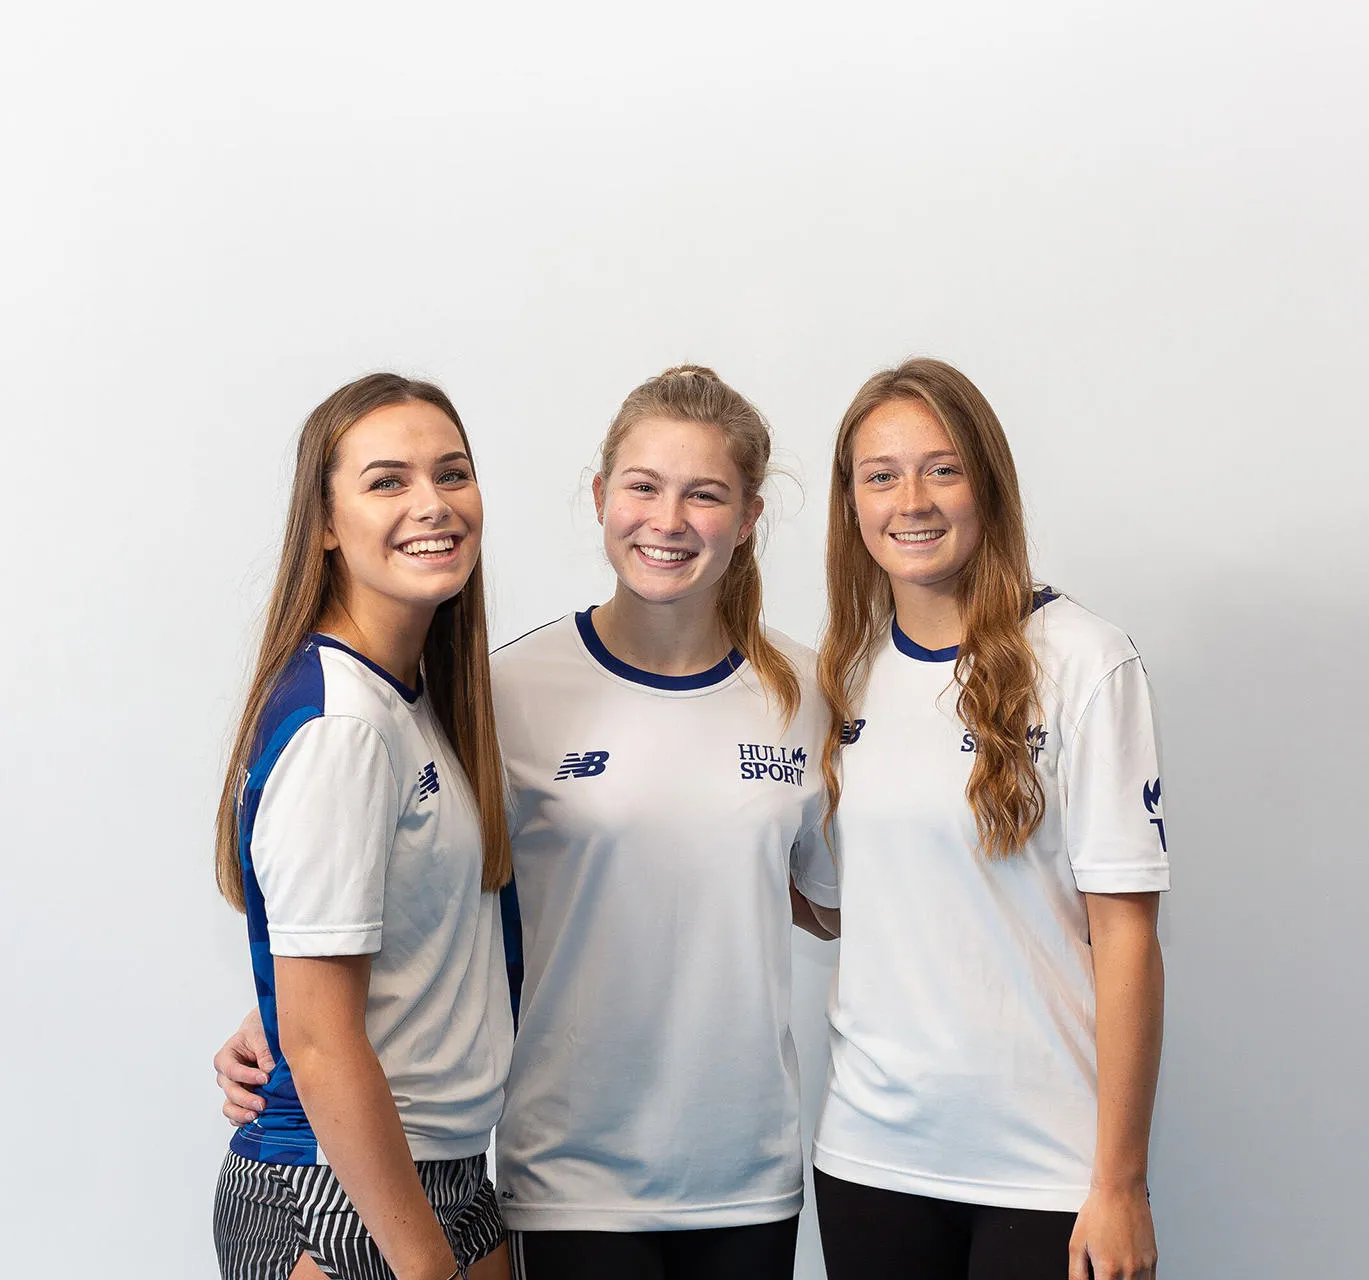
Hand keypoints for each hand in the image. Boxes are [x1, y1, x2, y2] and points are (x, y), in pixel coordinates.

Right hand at [214, 1007, 272, 1125]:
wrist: (261, 1035)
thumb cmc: (258, 1032)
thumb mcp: (261, 1036)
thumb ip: (264, 1053)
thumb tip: (269, 1072)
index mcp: (226, 1057)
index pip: (232, 1070)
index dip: (247, 1076)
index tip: (265, 1078)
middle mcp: (226, 1076)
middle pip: (230, 1091)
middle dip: (246, 1099)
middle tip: (262, 1103)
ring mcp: (232, 1088)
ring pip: (229, 1106)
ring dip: (241, 1113)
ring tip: (256, 1115)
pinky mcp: (240, 1098)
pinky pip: (235, 1113)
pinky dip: (242, 1119)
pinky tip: (253, 1121)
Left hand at [1069, 1183, 1156, 1279]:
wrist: (1119, 1190)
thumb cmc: (1099, 1211)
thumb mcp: (1076, 1244)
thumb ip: (1076, 1274)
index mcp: (1109, 1269)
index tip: (1097, 1277)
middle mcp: (1129, 1270)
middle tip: (1104, 1272)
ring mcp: (1144, 1266)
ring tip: (1114, 1270)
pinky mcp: (1153, 1259)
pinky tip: (1127, 1273)